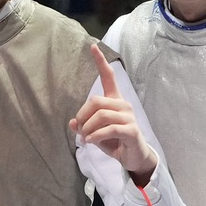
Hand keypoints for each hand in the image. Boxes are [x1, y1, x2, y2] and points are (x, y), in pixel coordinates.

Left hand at [68, 43, 157, 183]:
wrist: (133, 158)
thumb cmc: (115, 142)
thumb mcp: (95, 133)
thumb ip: (84, 126)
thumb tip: (72, 123)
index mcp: (115, 101)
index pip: (108, 77)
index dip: (100, 62)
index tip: (93, 47)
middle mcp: (123, 105)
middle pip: (96, 101)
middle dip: (83, 115)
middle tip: (79, 129)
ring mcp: (129, 117)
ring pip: (101, 114)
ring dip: (87, 128)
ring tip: (85, 138)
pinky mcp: (131, 130)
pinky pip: (110, 128)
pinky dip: (95, 135)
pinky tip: (90, 141)